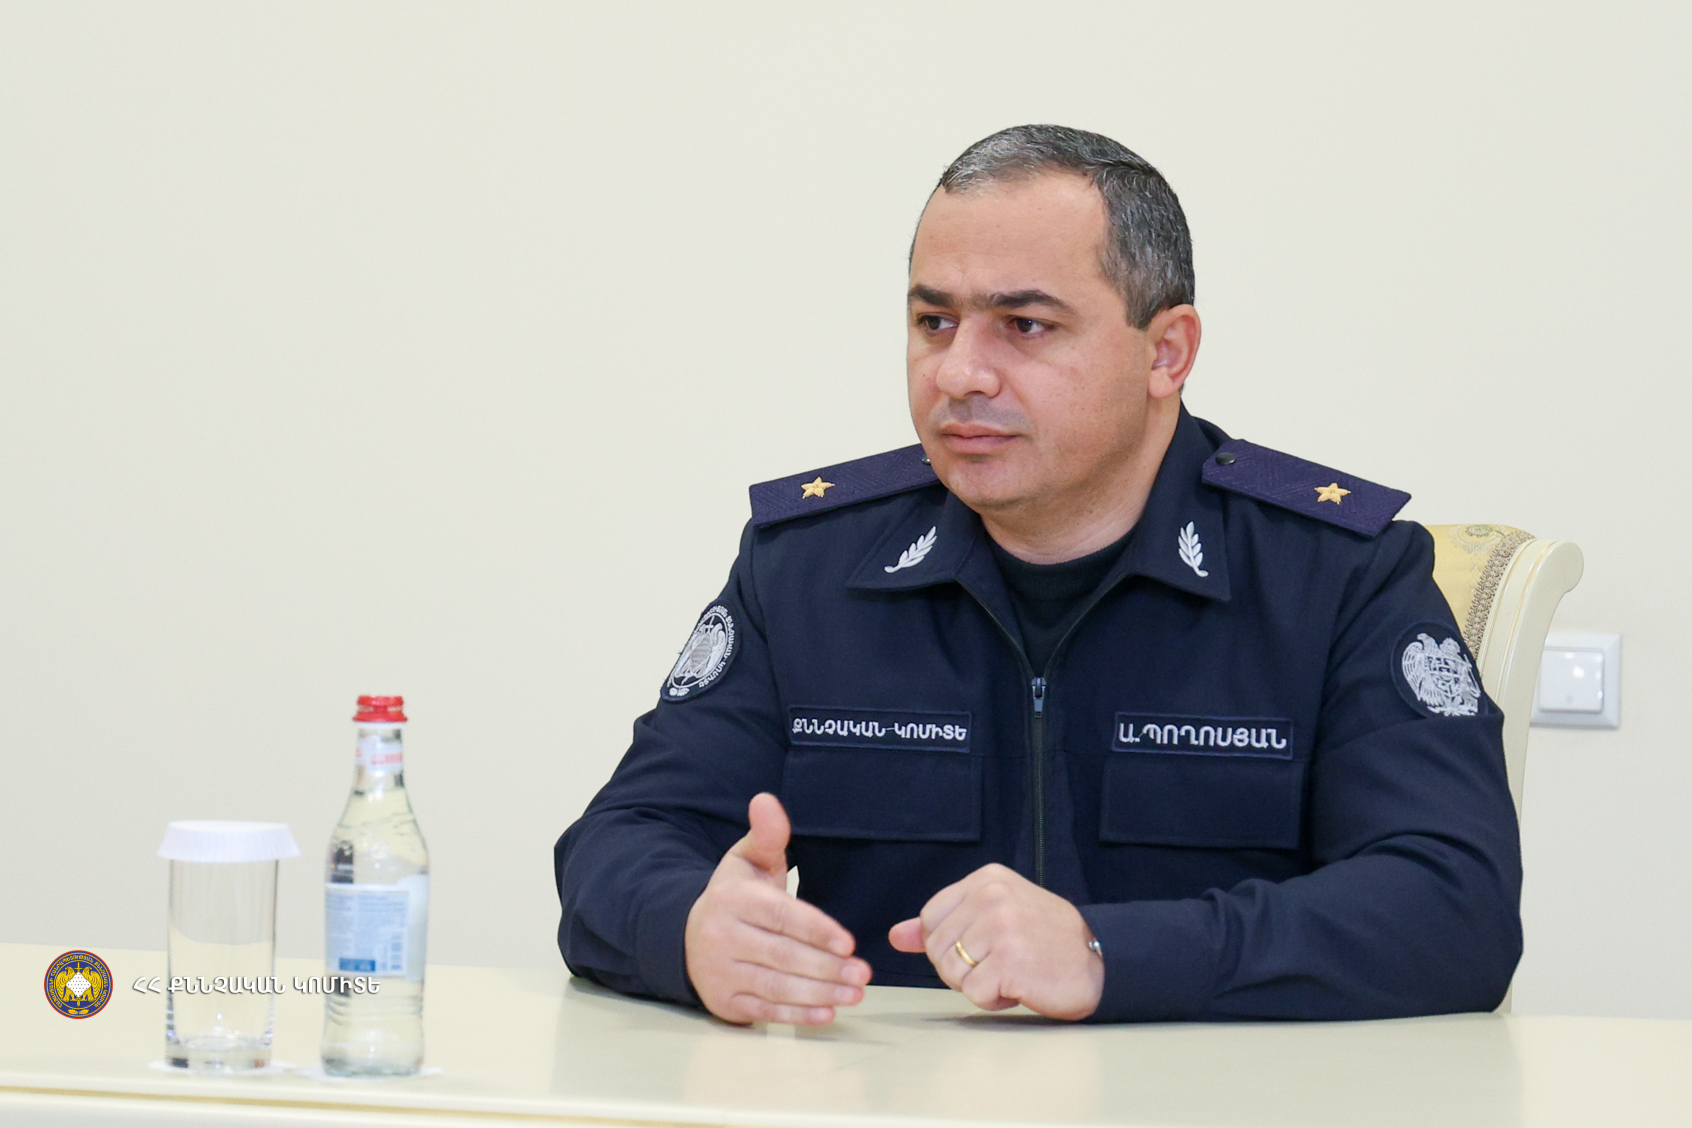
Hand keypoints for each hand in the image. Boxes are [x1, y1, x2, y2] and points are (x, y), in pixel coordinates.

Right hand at [685, 793, 871, 1024]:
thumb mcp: (746, 859)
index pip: (779, 915)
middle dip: (825, 967)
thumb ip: (766, 834)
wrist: (687, 935)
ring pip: (775, 986)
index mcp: (732, 900)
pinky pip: (764, 1010)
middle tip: (863, 973)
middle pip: (780, 955)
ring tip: (854, 993)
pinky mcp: (724, 1001)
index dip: (815, 930)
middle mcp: (722, 937)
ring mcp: (720, 973)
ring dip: (818, 994)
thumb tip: (767, 800)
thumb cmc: (734, 896)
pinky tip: (827, 1014)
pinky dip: (797, 1016)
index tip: (848, 942)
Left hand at [887, 863, 1102, 1020]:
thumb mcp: (995, 916)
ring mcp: (1001, 928)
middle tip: (999, 963)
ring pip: (950, 972)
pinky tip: (1019, 986)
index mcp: (987, 879)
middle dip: (961, 967)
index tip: (980, 947)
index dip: (947, 943)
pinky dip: (993, 1000)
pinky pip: (972, 994)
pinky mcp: (1009, 962)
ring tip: (1010, 973)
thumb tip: (897, 935)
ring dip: (977, 985)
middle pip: (936, 947)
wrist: (1097, 961)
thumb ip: (945, 923)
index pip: (931, 917)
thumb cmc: (1045, 939)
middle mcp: (992, 897)